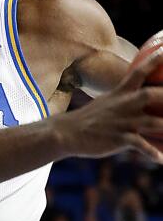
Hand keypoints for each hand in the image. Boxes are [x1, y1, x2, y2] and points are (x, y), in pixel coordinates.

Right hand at [60, 48, 162, 162]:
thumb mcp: (107, 103)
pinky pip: (140, 146)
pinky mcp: (118, 139)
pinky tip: (161, 159)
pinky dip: (152, 153)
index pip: (138, 72)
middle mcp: (123, 106)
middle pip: (150, 95)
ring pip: (152, 123)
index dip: (154, 61)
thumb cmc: (90, 119)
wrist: (67, 133)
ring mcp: (122, 122)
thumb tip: (140, 98)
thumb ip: (125, 99)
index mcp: (120, 93)